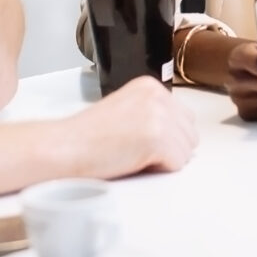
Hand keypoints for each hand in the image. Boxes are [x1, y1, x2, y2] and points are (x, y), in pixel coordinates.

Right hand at [72, 74, 199, 173]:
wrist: (66, 146)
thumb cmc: (89, 135)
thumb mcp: (127, 110)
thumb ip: (154, 113)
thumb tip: (181, 134)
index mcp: (151, 86)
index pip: (184, 118)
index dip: (167, 137)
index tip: (141, 140)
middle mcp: (158, 96)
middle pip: (190, 135)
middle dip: (169, 149)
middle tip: (136, 150)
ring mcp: (159, 116)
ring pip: (186, 151)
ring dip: (163, 161)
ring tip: (133, 154)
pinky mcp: (156, 139)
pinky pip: (177, 164)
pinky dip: (158, 170)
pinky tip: (133, 161)